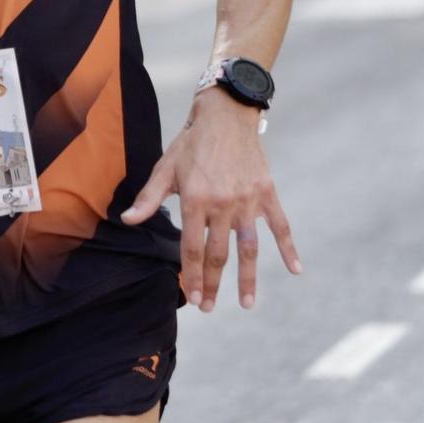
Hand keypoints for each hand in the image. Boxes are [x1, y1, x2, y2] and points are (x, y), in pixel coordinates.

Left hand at [123, 91, 300, 311]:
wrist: (226, 114)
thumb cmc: (191, 143)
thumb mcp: (165, 168)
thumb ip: (149, 199)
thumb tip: (128, 221)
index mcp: (195, 200)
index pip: (192, 248)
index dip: (192, 275)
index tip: (193, 298)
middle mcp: (222, 204)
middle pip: (218, 254)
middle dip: (213, 284)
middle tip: (210, 308)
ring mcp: (247, 200)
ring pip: (249, 248)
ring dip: (248, 278)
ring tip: (246, 304)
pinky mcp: (267, 192)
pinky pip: (280, 225)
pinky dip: (289, 248)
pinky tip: (296, 270)